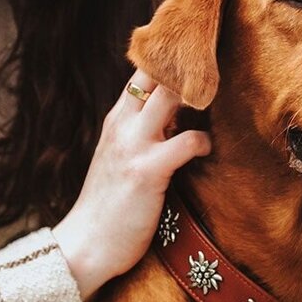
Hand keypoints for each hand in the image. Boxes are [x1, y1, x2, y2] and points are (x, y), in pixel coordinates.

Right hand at [52, 69, 210, 301]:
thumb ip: (138, 134)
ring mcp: (134, 146)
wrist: (85, 246)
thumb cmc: (107, 208)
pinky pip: (188, 141)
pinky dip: (204, 142)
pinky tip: (206, 152)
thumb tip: (175, 119)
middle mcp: (122, 125)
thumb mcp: (117, 158)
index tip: (196, 55)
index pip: (142, 70)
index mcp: (116, 120)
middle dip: (188, 64)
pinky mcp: (148, 171)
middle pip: (157, 71)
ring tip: (215, 106)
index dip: (170, 58)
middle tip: (216, 69)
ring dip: (199, 95)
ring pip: (171, 95)